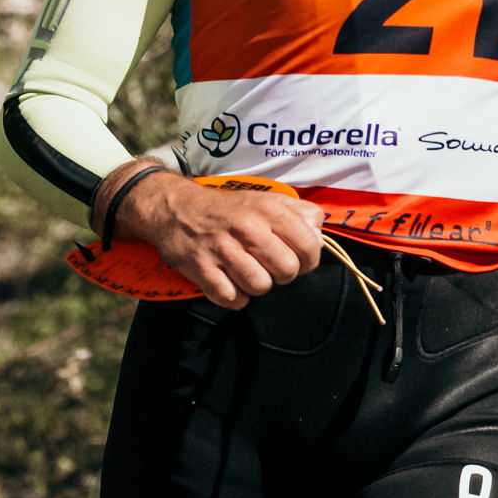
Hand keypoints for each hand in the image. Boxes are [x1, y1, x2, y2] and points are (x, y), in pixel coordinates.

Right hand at [105, 168, 324, 307]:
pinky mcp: (201, 268)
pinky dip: (235, 298)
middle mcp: (246, 227)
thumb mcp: (267, 199)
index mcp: (268, 209)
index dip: (309, 260)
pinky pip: (231, 299)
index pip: (309, 245)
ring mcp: (222, 248)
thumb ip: (300, 214)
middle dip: (283, 275)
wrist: (177, 208)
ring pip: (260, 286)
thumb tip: (320, 236)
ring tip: (249, 274)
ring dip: (257, 287)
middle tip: (271, 268)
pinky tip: (231, 284)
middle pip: (287, 270)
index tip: (299, 260)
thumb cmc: (231, 210)